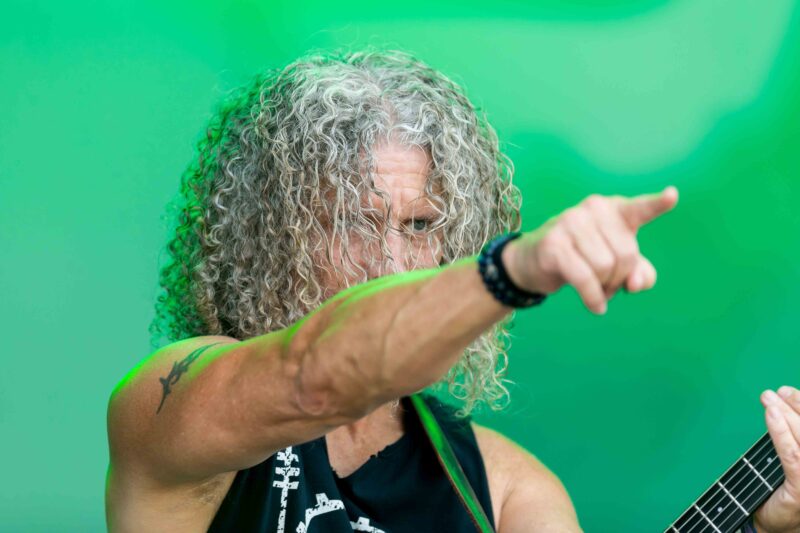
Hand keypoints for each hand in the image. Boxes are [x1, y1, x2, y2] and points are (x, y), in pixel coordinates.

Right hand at [501, 186, 678, 313]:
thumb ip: (638, 273)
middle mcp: (592, 209)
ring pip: (606, 267)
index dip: (656, 204)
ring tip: (596, 289)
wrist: (533, 262)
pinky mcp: (554, 244)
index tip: (672, 196)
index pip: (638, 209)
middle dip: (620, 278)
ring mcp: (570, 223)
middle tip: (608, 285)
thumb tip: (635, 284)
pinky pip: (585, 278)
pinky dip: (593, 298)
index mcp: (612, 209)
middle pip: (626, 254)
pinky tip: (595, 306)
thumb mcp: (615, 265)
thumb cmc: (580, 258)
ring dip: (604, 288)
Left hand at [752, 386, 799, 532]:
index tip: (789, 392)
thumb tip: (782, 407)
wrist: (775, 526)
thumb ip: (794, 441)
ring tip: (768, 398)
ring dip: (786, 413)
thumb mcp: (793, 464)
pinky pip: (792, 455)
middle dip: (797, 405)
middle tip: (777, 392)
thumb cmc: (784, 492)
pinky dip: (779, 432)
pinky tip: (770, 415)